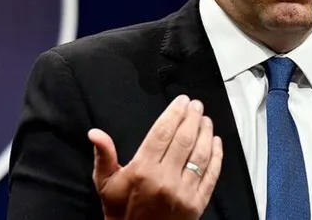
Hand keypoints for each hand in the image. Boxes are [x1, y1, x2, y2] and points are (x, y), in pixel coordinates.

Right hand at [88, 95, 222, 219]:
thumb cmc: (121, 211)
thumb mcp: (106, 183)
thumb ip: (103, 156)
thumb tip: (94, 133)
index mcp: (142, 171)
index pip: (163, 133)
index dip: (174, 113)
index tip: (182, 101)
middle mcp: (165, 180)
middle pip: (184, 139)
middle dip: (192, 118)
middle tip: (197, 106)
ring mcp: (184, 193)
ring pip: (200, 155)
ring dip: (206, 133)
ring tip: (206, 120)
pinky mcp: (197, 204)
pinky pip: (211, 175)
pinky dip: (216, 156)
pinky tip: (217, 142)